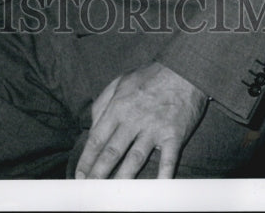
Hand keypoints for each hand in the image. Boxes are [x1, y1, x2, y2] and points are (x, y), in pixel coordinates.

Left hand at [75, 62, 207, 178]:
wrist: (184, 69)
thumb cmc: (150, 76)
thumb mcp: (120, 81)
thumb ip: (103, 103)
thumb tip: (91, 126)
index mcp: (118, 106)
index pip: (97, 138)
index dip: (87, 160)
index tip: (79, 176)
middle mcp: (133, 119)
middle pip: (112, 152)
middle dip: (98, 174)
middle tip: (89, 191)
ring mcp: (154, 128)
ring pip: (135, 159)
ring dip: (122, 179)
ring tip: (112, 196)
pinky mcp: (174, 135)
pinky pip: (167, 160)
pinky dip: (162, 176)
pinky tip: (156, 190)